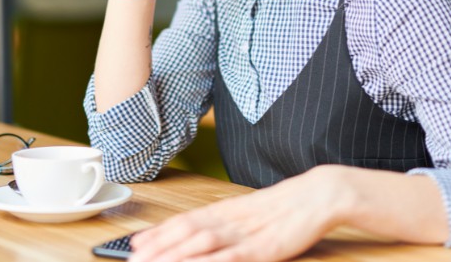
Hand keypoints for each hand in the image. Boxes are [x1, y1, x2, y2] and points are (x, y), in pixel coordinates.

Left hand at [128, 167, 349, 261]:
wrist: (317, 195)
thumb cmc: (284, 206)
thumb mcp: (248, 212)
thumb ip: (223, 223)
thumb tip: (197, 233)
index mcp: (225, 211)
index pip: (184, 220)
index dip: (158, 233)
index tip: (134, 244)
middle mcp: (230, 221)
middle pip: (186, 233)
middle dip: (157, 248)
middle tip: (133, 259)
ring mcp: (245, 235)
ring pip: (202, 245)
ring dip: (175, 255)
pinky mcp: (263, 248)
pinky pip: (232, 258)